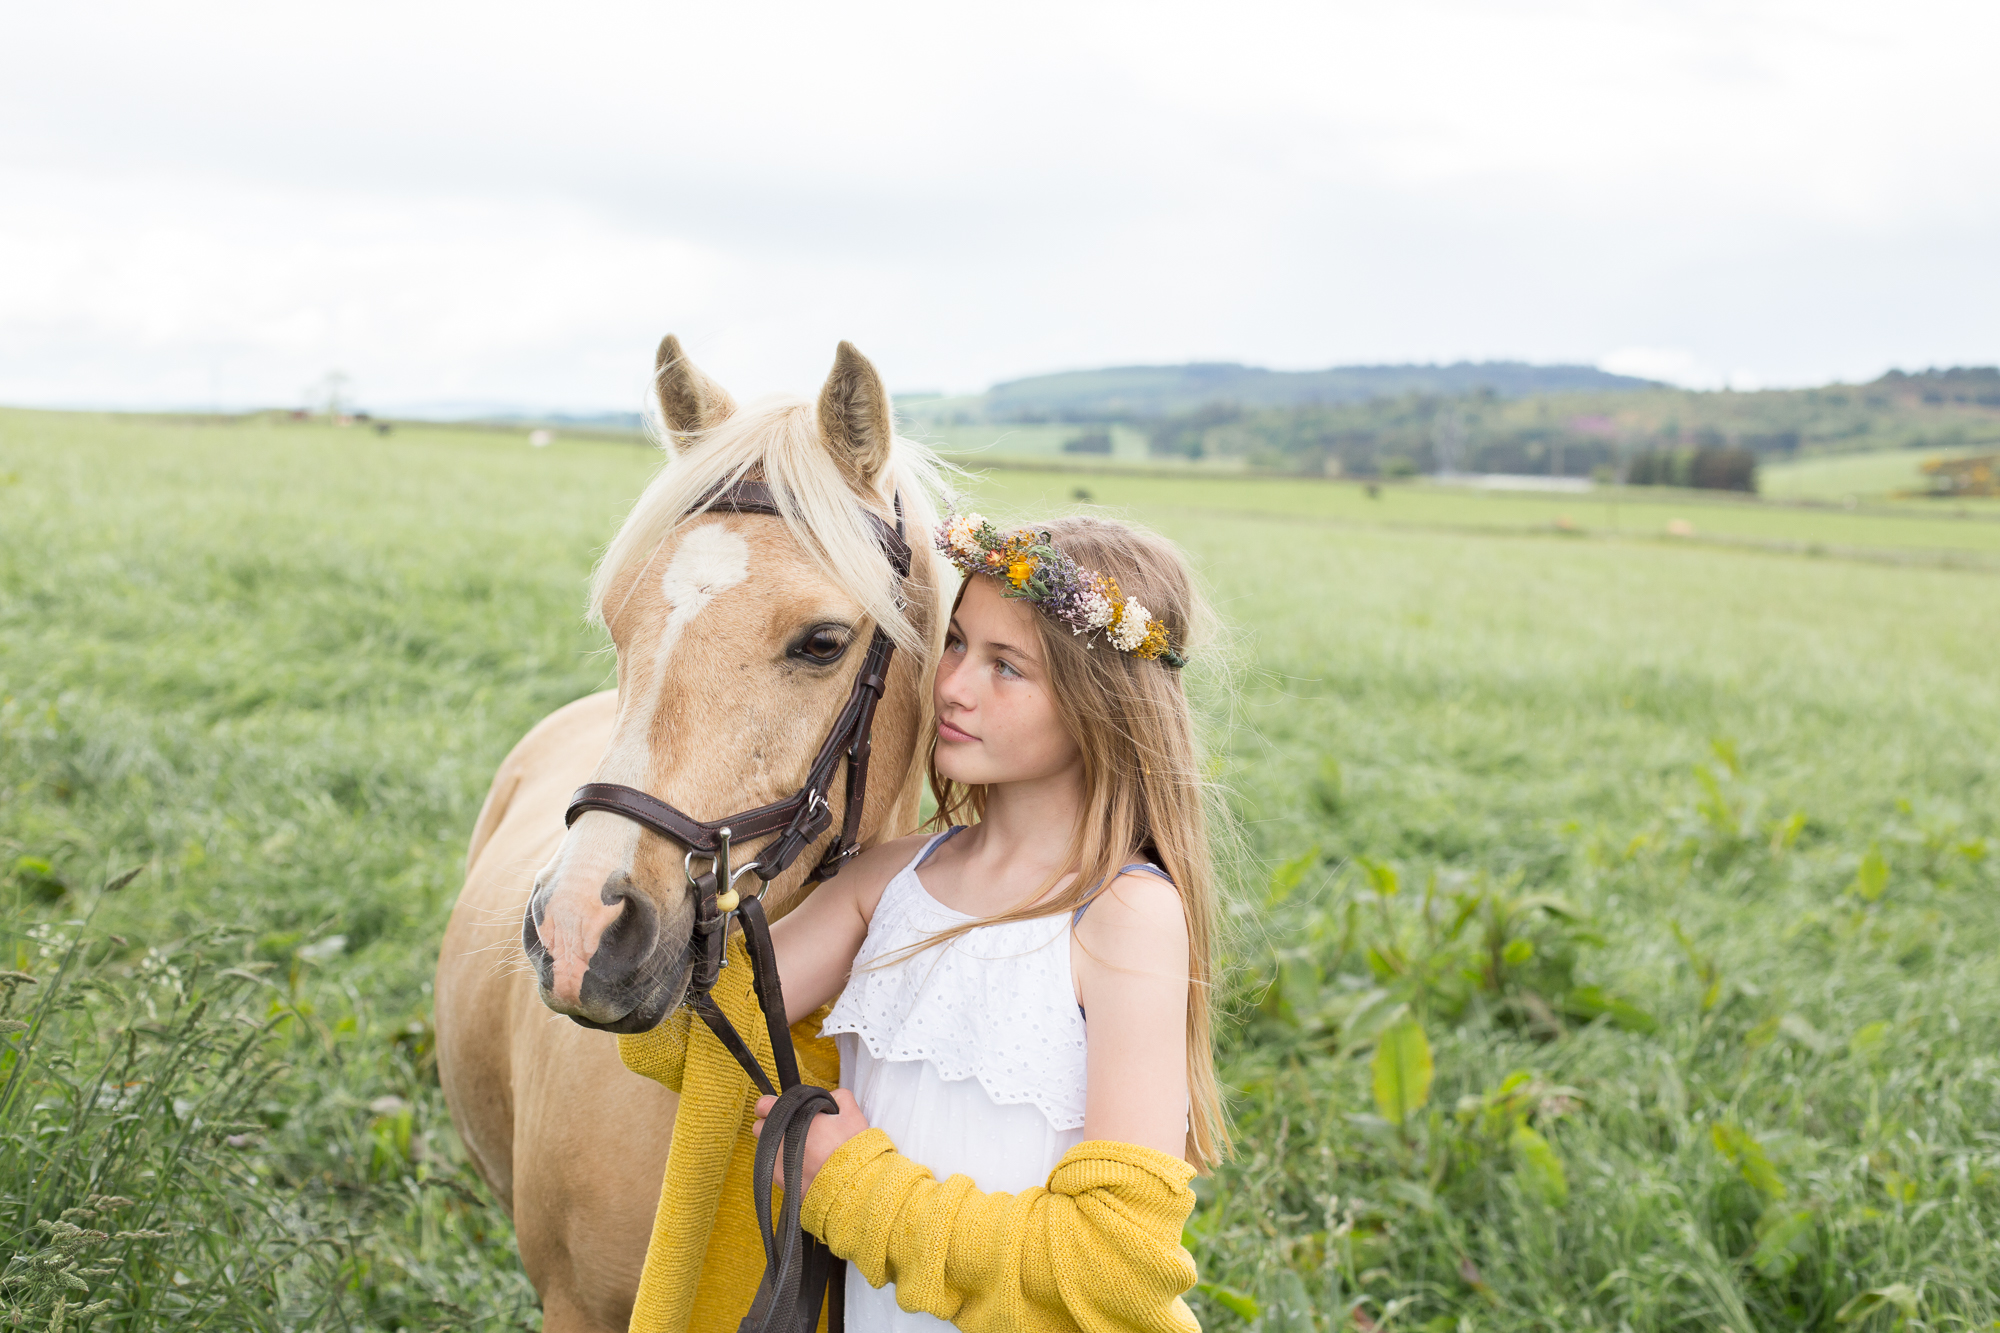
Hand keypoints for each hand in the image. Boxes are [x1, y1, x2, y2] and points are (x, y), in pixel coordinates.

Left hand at [751, 1088, 870, 1193]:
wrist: (853, 1186)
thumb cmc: (851, 1150)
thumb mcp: (851, 1113)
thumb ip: (837, 1097)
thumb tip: (828, 1098)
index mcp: (794, 1120)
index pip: (763, 1105)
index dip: (770, 1104)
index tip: (776, 1107)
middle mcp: (780, 1142)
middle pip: (761, 1128)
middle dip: (773, 1126)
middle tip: (794, 1129)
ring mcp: (778, 1164)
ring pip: (767, 1149)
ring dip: (779, 1146)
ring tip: (801, 1149)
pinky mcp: (781, 1183)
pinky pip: (775, 1169)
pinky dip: (785, 1165)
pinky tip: (805, 1165)